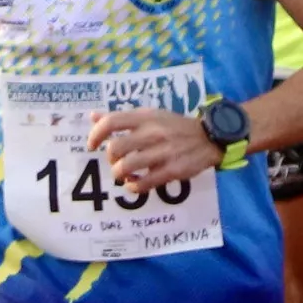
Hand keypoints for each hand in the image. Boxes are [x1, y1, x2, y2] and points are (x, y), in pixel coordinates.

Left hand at [90, 107, 219, 190]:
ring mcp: (162, 152)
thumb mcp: (151, 115)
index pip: (111, 122)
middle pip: (115, 148)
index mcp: (145, 118)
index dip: (95, 135)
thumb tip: (93, 116)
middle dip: (110, 159)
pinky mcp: (172, 170)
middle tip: (115, 161)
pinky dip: (133, 186)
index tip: (92, 145)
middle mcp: (152, 133)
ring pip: (126, 167)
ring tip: (124, 174)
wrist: (210, 136)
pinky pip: (144, 183)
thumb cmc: (175, 126)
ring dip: (119, 174)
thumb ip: (123, 118)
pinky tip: (134, 184)